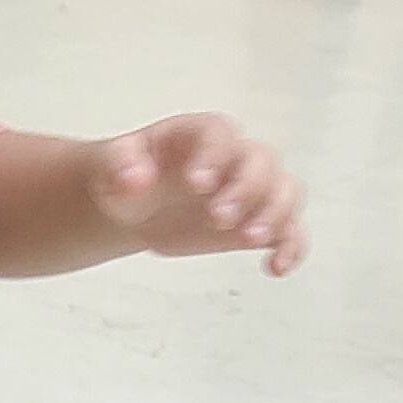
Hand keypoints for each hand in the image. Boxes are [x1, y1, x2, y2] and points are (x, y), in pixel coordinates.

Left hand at [89, 115, 307, 274]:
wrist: (137, 206)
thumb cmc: (128, 177)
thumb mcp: (111, 167)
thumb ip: (118, 166)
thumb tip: (134, 179)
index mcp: (200, 135)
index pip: (218, 135)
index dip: (213, 156)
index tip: (196, 183)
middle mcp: (234, 157)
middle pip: (260, 161)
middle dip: (245, 189)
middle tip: (218, 218)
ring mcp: (250, 189)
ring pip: (285, 191)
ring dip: (274, 215)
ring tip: (249, 240)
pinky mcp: (257, 221)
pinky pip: (289, 230)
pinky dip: (290, 248)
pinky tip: (276, 268)